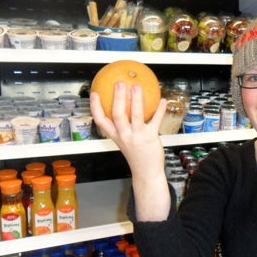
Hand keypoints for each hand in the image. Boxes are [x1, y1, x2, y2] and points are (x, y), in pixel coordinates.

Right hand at [90, 82, 170, 220]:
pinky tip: (163, 100)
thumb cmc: (136, 155)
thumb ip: (123, 126)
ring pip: (135, 115)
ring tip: (137, 87)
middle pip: (117, 114)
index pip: (100, 121)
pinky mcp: (150, 138)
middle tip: (119, 84)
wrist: (146, 172)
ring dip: (136, 99)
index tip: (94, 93)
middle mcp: (124, 135)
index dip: (95, 107)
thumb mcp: (124, 141)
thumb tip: (126, 107)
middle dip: (117, 98)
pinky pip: (155, 120)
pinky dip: (160, 110)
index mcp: (115, 136)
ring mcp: (137, 137)